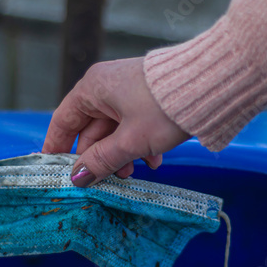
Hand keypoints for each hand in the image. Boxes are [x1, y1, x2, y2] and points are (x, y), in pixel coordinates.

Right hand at [42, 57, 189, 185]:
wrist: (212, 85)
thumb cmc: (164, 109)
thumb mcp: (130, 141)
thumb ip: (102, 161)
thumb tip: (77, 178)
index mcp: (93, 88)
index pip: (64, 120)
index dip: (58, 147)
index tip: (54, 170)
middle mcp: (107, 85)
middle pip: (92, 129)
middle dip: (100, 158)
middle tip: (106, 181)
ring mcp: (129, 91)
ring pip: (115, 130)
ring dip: (123, 154)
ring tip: (136, 173)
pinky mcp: (149, 98)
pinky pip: (134, 124)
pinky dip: (140, 144)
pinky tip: (155, 161)